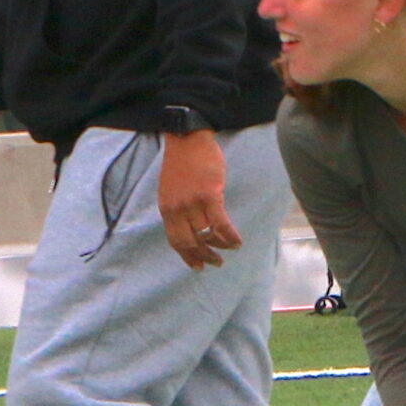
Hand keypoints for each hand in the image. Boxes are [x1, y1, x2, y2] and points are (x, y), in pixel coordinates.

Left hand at [158, 130, 239, 269]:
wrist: (187, 139)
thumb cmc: (181, 162)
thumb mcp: (170, 189)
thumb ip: (177, 209)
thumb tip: (190, 227)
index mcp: (167, 209)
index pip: (176, 241)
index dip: (188, 256)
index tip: (198, 266)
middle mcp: (178, 210)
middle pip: (191, 242)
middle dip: (205, 256)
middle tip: (216, 262)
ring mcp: (193, 204)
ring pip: (208, 235)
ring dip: (221, 246)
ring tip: (230, 248)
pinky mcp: (210, 196)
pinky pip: (221, 224)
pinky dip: (230, 236)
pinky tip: (237, 241)